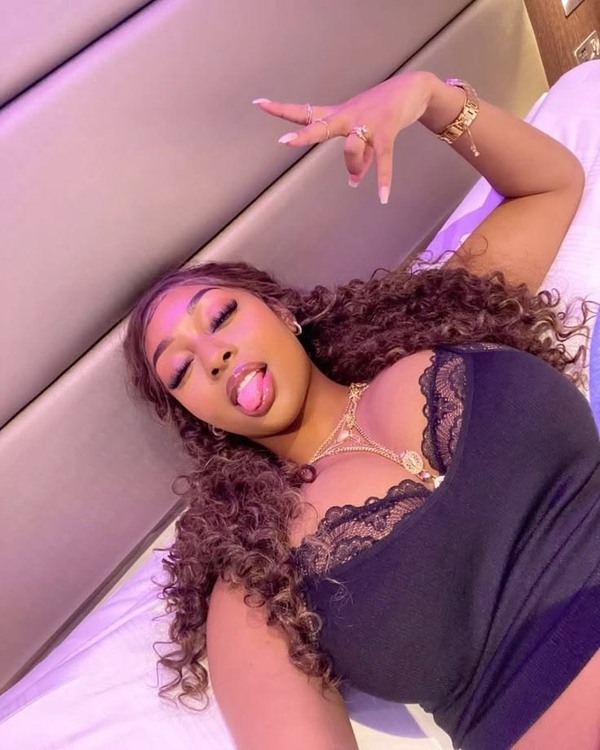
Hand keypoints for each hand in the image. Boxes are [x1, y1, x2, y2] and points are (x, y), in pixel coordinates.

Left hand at [252, 71, 434, 203]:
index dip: (281, 110)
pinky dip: (383, 179)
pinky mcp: (386, 131)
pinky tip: (383, 197)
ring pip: (352, 148)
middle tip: (283, 141)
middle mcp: (347, 116)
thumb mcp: (363, 134)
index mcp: (337, 116)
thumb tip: (354, 182)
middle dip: (303, 136)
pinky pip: (382, 159)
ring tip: (358, 176)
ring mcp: (366, 122)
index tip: (258, 103)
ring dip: (356, 166)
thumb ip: (356, 159)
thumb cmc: (381, 111)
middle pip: (319, 126)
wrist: (411, 89)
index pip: (304, 113)